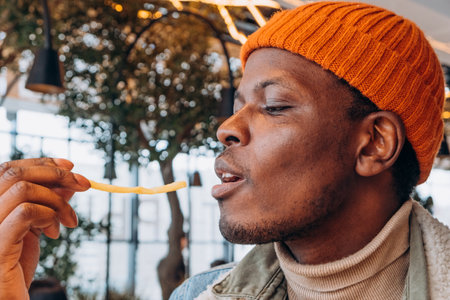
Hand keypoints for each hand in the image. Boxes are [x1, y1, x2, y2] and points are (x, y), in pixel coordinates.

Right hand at [0, 158, 89, 298]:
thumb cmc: (18, 265)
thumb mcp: (36, 227)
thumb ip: (48, 202)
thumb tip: (70, 181)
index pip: (9, 169)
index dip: (42, 163)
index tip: (71, 166)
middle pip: (15, 174)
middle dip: (56, 174)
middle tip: (85, 185)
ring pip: (22, 190)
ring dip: (56, 201)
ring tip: (68, 222)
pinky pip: (25, 213)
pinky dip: (48, 215)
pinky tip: (54, 232)